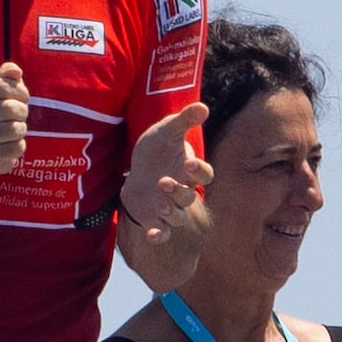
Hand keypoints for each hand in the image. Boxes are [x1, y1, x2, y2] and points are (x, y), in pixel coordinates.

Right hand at [0, 62, 33, 185]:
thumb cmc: (0, 112)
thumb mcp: (5, 90)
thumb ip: (9, 75)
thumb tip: (14, 71)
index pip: (2, 85)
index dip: (20, 91)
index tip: (22, 97)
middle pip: (8, 108)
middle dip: (22, 111)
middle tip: (19, 115)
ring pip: (13, 129)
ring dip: (21, 129)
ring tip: (15, 129)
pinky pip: (15, 149)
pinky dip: (19, 146)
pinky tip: (11, 144)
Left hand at [119, 105, 209, 239]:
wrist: (137, 169)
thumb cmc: (157, 149)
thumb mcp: (167, 131)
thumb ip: (185, 120)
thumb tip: (202, 106)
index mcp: (190, 171)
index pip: (204, 175)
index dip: (199, 171)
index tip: (188, 162)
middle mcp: (184, 191)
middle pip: (189, 197)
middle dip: (179, 191)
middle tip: (164, 181)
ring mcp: (171, 207)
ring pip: (179, 217)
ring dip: (172, 213)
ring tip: (159, 204)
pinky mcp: (156, 219)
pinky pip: (164, 232)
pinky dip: (160, 235)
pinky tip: (152, 235)